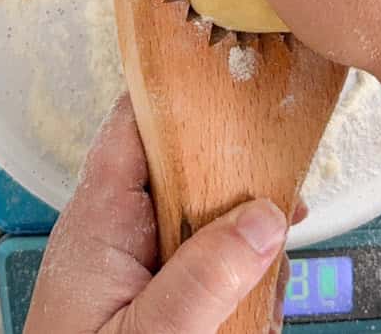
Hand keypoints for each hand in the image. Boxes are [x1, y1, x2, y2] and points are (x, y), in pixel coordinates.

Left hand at [25, 95, 296, 333]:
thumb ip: (205, 277)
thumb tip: (263, 217)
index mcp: (101, 220)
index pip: (134, 125)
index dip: (179, 95)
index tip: (230, 79)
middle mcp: (117, 230)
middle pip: (183, 168)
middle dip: (234, 182)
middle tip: (279, 195)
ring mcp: (137, 263)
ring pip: (202, 218)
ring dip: (240, 239)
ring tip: (267, 265)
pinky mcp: (153, 294)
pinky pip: (203, 262)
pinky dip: (235, 275)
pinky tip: (252, 301)